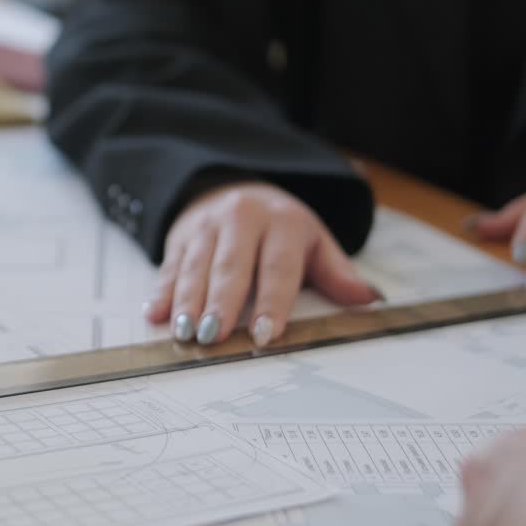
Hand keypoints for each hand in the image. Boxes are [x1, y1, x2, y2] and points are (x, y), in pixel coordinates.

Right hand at [143, 182, 378, 345]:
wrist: (234, 188)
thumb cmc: (280, 229)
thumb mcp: (314, 242)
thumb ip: (337, 273)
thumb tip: (370, 299)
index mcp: (283, 222)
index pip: (278, 267)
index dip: (271, 302)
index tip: (264, 334)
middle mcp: (242, 218)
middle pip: (231, 266)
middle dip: (220, 303)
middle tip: (213, 337)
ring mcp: (207, 225)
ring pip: (196, 266)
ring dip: (187, 302)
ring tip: (185, 333)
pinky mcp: (180, 235)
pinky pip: (170, 265)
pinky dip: (162, 291)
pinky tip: (155, 314)